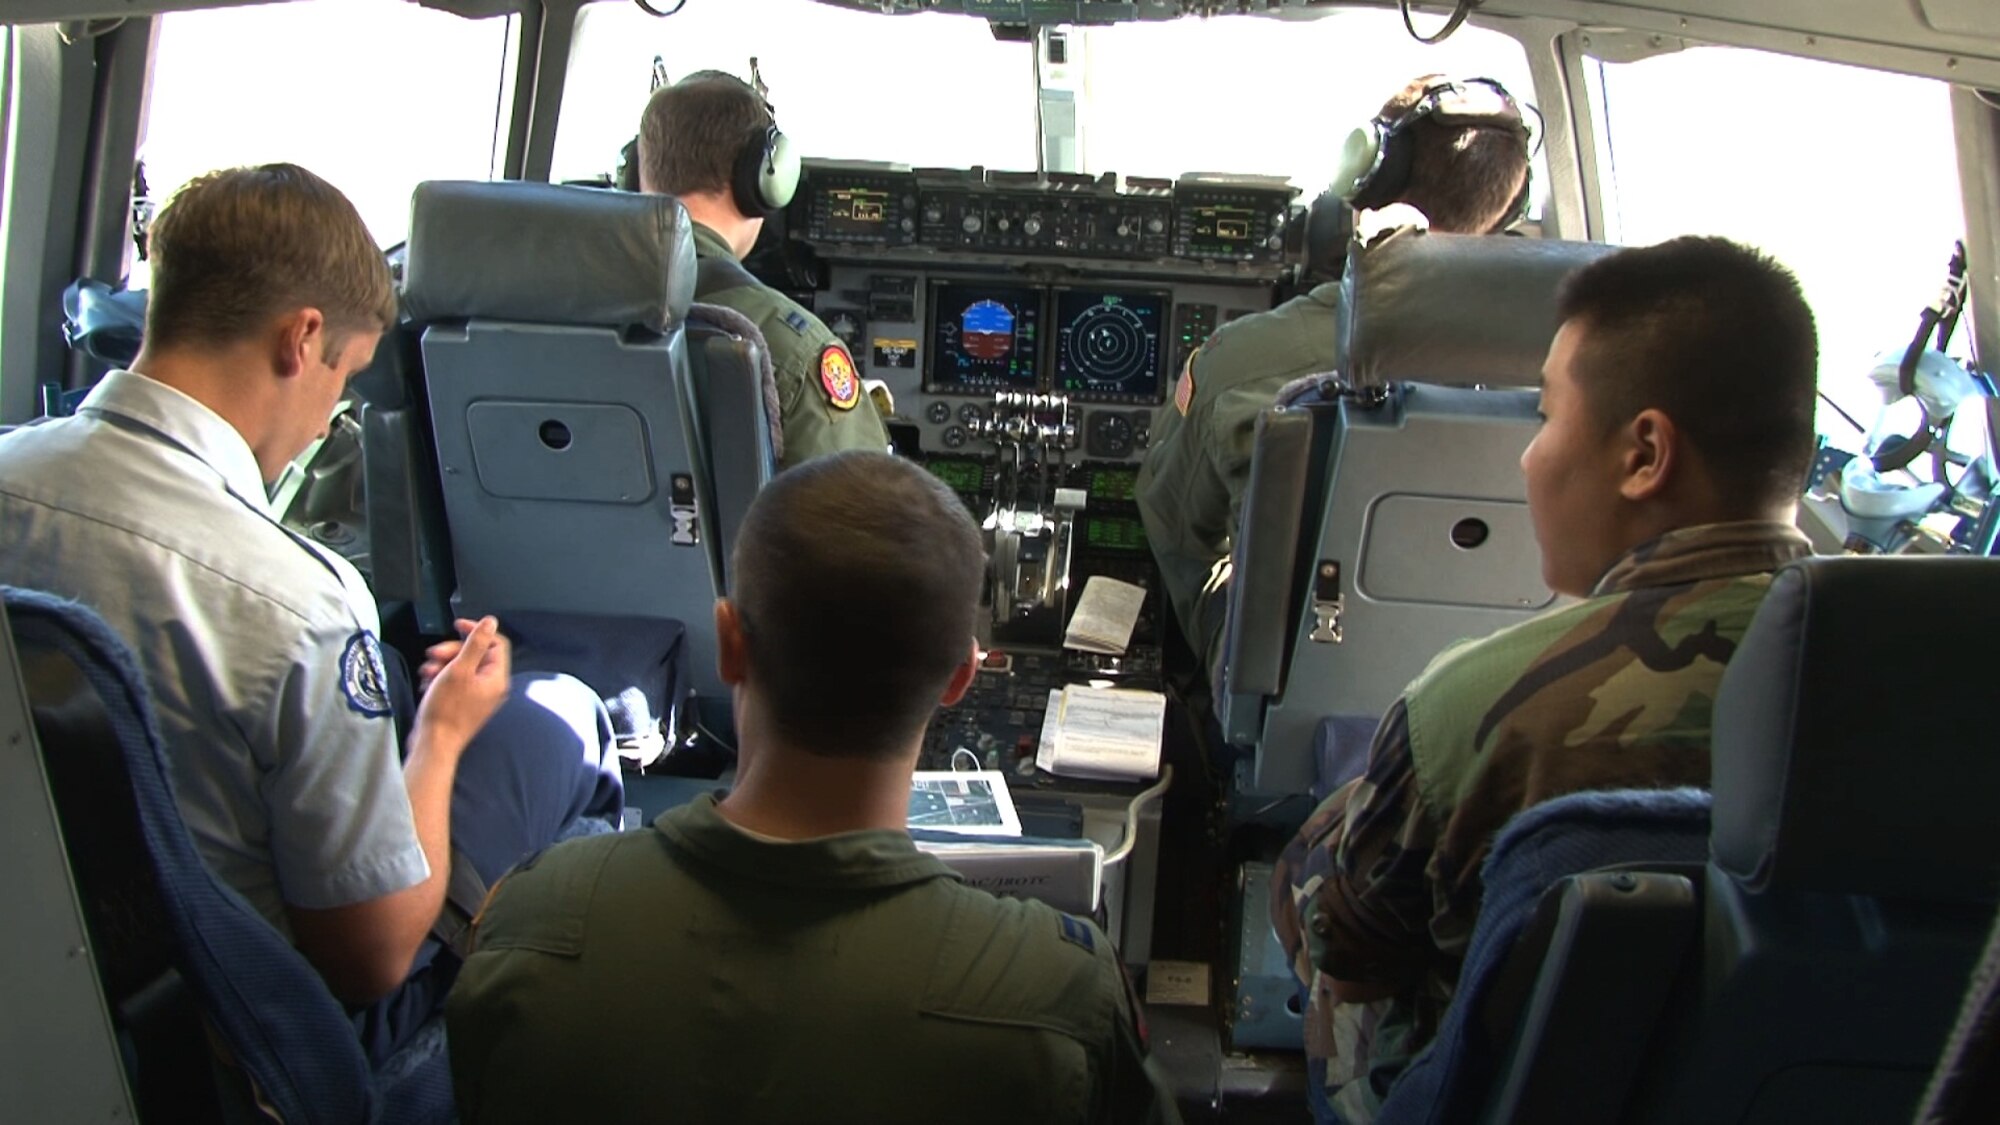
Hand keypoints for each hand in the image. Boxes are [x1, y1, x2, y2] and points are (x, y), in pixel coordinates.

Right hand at [413, 616, 510, 748]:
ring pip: (461, 667)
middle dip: (452, 651)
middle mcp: (491, 687)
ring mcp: (477, 696)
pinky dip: (439, 679)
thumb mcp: (459, 669)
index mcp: (496, 678)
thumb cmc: (445, 710)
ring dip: (441, 665)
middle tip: (434, 654)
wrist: (433, 744)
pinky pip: (454, 682)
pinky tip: (427, 684)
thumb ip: (476, 643)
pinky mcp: (463, 704)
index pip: (496, 643)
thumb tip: (490, 622)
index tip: (457, 626)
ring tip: (427, 673)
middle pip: (476, 654)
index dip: (477, 631)